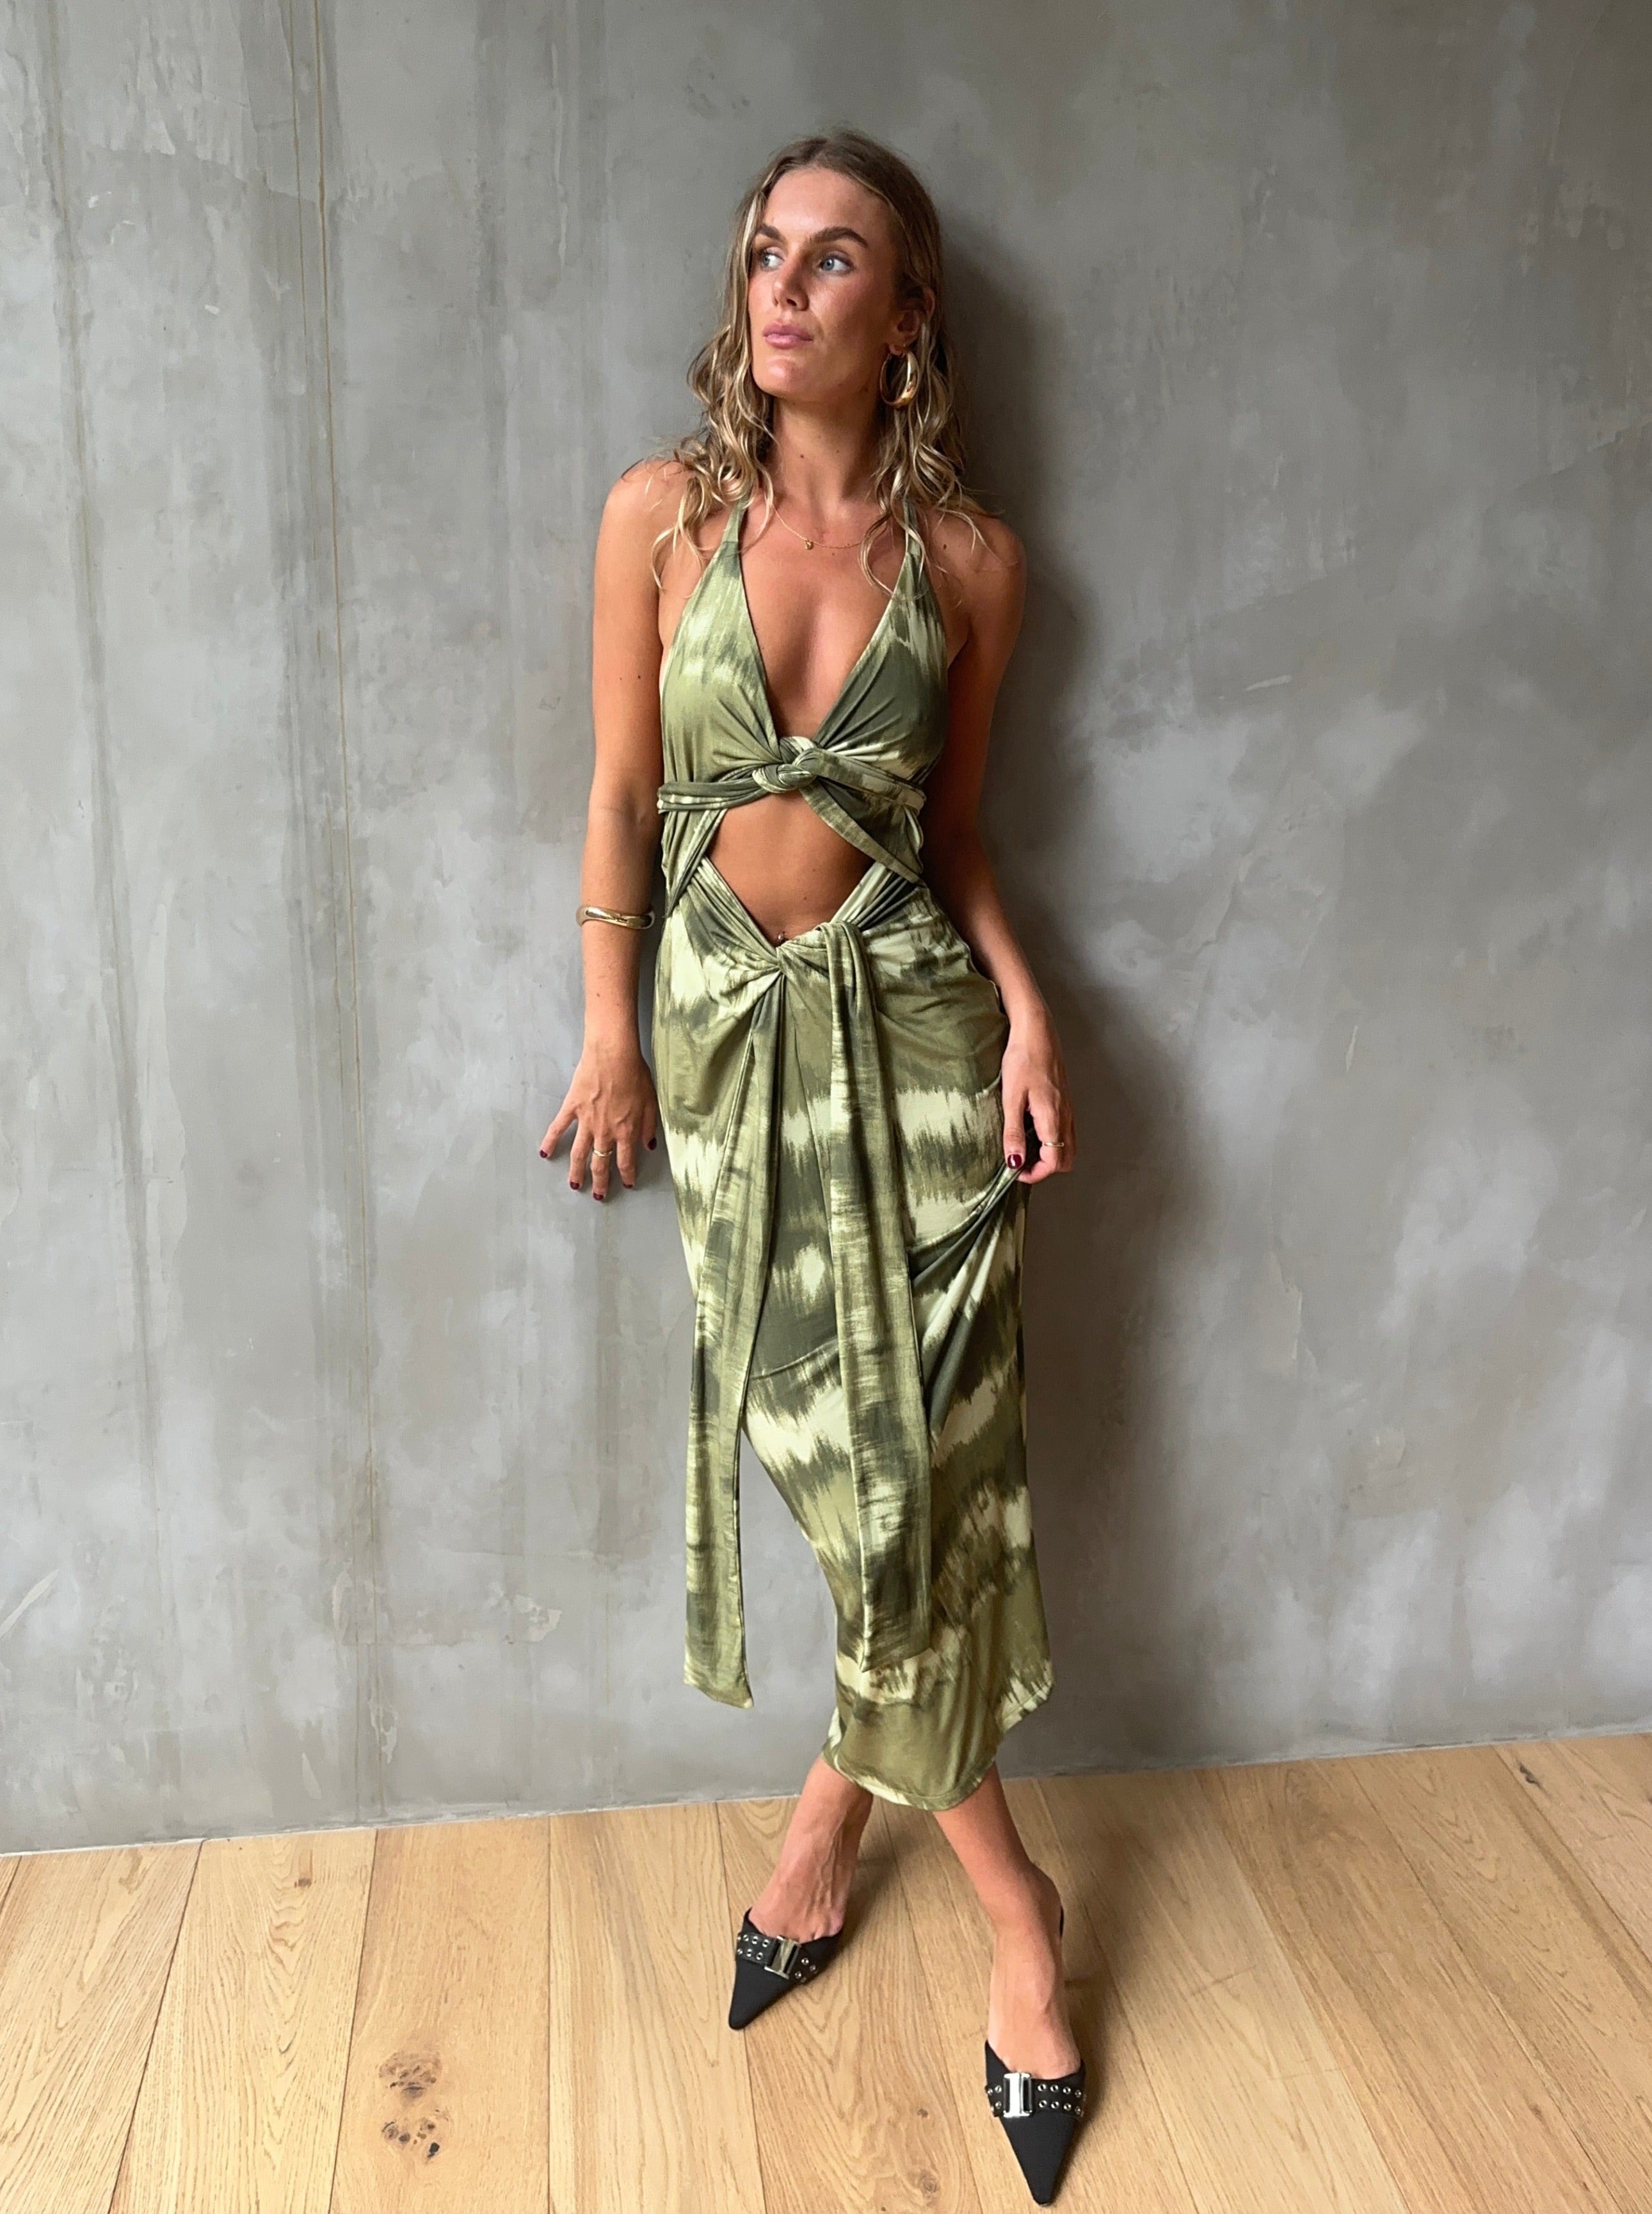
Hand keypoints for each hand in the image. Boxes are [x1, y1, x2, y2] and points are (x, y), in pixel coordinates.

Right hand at [541, 1040, 658, 1200]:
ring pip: (579, 1153)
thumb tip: (649, 1146)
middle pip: (600, 1163)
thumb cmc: (635, 1074)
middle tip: (599, 1197)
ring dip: (576, 1172)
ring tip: (575, 1186)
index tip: (627, 1184)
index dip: (627, 1175)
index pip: (626, 1161)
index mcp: (626, 1131)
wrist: (613, 1055)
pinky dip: (550, 1142)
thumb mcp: (651, 1102)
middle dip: (600, 1182)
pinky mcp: (571, 1108)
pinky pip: (558, 1128)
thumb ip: (648, 1127)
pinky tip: (545, 1154)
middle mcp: (605, 1132)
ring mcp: (586, 1122)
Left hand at [1001, 1009, 1074, 1184]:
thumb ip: (1014, 1133)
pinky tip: (1032, 1129)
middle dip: (1045, 1168)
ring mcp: (1068, 1108)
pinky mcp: (1065, 1100)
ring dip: (1050, 1154)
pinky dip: (1053, 1140)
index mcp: (1053, 1118)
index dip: (1036, 1174)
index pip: (1054, 1162)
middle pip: (1066, 1159)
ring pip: (1068, 1146)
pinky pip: (1066, 1131)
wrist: (1036, 1030)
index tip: (1016, 1171)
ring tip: (1025, 1148)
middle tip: (1021, 1162)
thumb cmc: (1022, 1059)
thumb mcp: (1011, 1098)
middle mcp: (1066, 1116)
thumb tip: (1014, 1162)